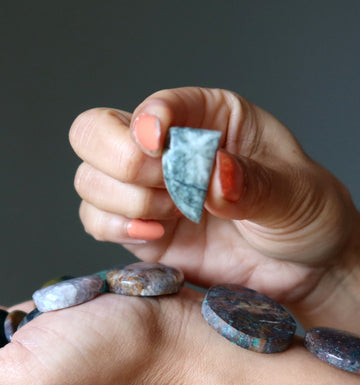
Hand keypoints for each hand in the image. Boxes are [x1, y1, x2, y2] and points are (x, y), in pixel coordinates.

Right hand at [70, 87, 359, 328]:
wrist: (299, 272)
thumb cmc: (302, 217)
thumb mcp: (295, 193)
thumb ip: (254, 184)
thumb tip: (212, 175)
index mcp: (205, 117)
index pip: (154, 105)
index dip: (148, 122)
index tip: (159, 146)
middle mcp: (165, 150)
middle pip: (94, 132)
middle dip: (123, 163)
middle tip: (167, 187)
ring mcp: (146, 191)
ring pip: (89, 180)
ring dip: (126, 200)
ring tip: (175, 215)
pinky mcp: (136, 230)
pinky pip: (94, 220)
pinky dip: (114, 227)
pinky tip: (155, 234)